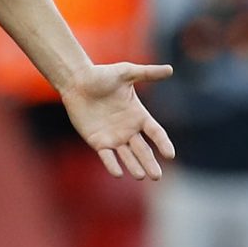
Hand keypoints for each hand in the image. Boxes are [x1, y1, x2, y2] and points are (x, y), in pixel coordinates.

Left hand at [59, 63, 175, 180]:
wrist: (77, 82)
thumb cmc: (101, 75)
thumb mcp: (126, 73)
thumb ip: (147, 73)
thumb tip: (170, 69)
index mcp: (139, 115)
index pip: (155, 132)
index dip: (163, 143)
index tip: (170, 155)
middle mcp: (129, 129)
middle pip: (143, 150)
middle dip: (150, 163)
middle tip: (157, 177)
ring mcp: (113, 137)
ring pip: (127, 155)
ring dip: (134, 166)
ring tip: (140, 176)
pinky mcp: (97, 141)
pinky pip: (107, 156)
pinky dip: (112, 164)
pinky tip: (118, 173)